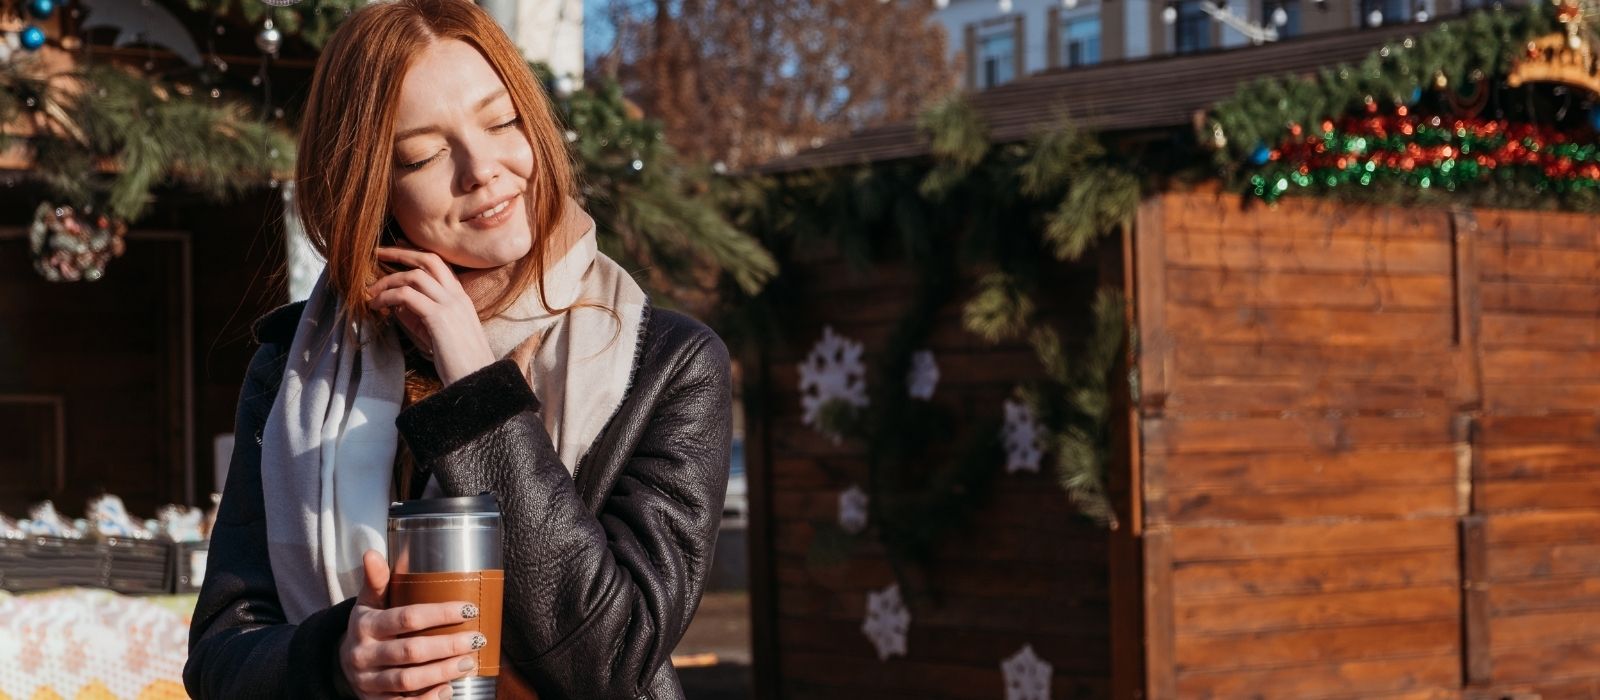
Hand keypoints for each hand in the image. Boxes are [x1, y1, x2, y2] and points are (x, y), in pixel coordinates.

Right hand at [338, 550, 484, 699]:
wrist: (343, 664)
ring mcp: (369, 681)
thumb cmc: (367, 627)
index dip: (440, 614)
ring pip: (409, 680)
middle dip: (447, 646)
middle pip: (411, 652)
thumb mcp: (368, 603)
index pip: (406, 618)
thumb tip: (372, 552)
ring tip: (469, 662)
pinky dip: (427, 699)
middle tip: (476, 639)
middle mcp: (364, 655)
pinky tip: (448, 689)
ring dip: (443, 672)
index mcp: (365, 625)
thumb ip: (376, 580)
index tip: (469, 608)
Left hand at [367, 247, 495, 384]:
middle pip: (428, 260)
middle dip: (400, 253)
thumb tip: (396, 305)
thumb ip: (420, 317)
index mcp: (461, 298)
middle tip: (378, 253)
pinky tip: (377, 306)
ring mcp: (450, 305)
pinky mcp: (439, 317)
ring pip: (414, 276)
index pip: (438, 264)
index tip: (395, 252)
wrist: (476, 381)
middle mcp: (457, 296)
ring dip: (388, 281)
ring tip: (371, 293)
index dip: (415, 254)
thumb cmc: (458, 363)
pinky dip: (387, 297)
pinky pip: (406, 296)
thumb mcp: (438, 335)